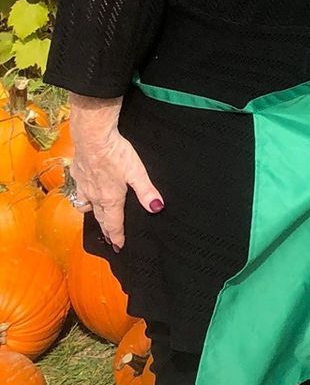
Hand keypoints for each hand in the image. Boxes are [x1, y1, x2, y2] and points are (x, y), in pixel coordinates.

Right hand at [68, 92, 161, 250]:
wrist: (92, 137)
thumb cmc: (116, 154)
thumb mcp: (137, 172)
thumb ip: (147, 191)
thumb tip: (157, 208)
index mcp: (110, 198)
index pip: (114, 223)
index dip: (117, 236)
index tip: (119, 246)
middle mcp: (94, 196)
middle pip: (100, 217)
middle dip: (106, 229)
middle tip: (110, 239)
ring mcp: (83, 185)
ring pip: (85, 205)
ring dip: (92, 213)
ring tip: (98, 216)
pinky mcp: (77, 174)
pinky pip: (79, 191)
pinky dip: (83, 195)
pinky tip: (86, 190)